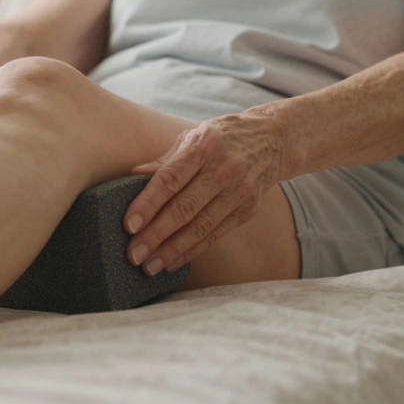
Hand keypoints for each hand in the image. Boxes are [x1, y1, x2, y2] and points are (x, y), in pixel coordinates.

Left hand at [123, 113, 287, 275]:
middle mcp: (224, 169)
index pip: (171, 178)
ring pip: (201, 226)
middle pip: (185, 207)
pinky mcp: (247, 210)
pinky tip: (172, 261)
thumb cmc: (222, 138)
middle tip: (133, 254)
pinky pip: (215, 234)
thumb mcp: (193, 137)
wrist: (273, 138)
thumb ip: (165, 160)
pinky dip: (192, 250)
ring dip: (172, 249)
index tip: (129, 224)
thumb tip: (132, 177)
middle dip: (156, 234)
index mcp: (204, 145)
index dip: (148, 203)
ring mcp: (239, 191)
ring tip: (149, 266)